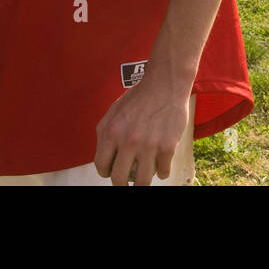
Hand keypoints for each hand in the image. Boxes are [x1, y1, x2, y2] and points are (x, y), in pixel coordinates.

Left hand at [93, 70, 190, 185]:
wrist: (165, 85)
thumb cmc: (139, 97)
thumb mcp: (113, 111)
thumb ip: (106, 133)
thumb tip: (104, 156)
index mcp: (111, 132)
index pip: (101, 165)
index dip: (105, 172)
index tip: (111, 172)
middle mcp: (128, 141)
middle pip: (119, 179)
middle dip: (120, 184)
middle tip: (126, 182)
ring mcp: (149, 145)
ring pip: (142, 182)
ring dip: (141, 183)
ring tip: (142, 178)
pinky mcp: (167, 147)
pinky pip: (162, 172)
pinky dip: (161, 172)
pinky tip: (160, 166)